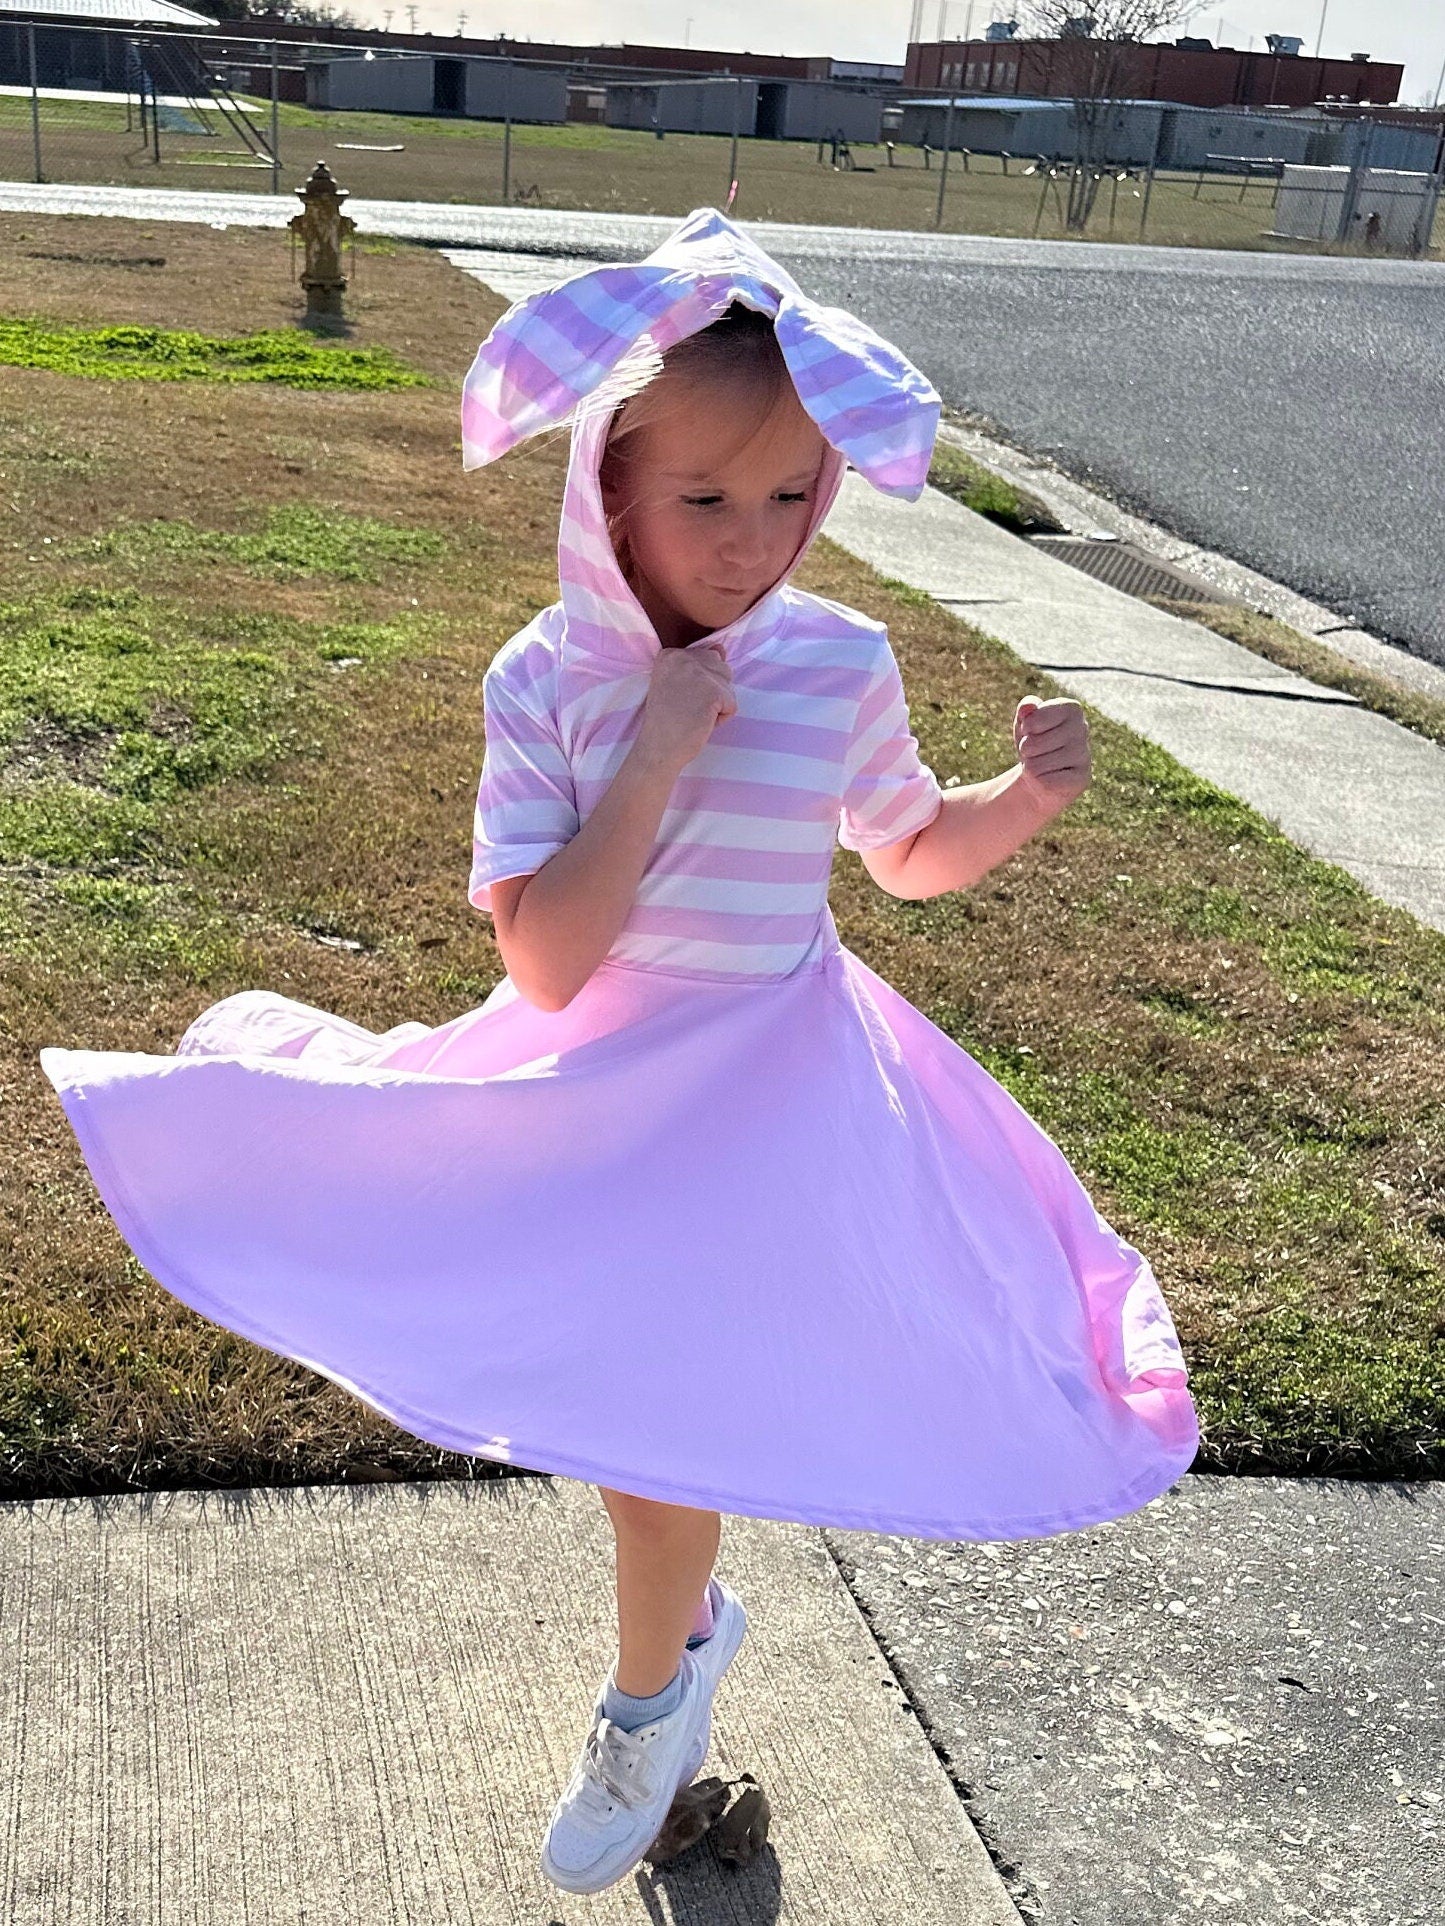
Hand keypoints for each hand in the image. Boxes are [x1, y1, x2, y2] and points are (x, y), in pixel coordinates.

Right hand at [633, 643, 737, 774]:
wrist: (658, 748)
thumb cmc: (666, 721)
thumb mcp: (676, 683)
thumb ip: (698, 663)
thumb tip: (721, 648)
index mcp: (670, 654)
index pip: (706, 659)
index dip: (699, 685)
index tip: (679, 699)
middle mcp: (683, 657)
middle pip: (720, 669)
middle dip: (712, 691)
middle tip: (687, 708)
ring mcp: (699, 673)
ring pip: (727, 685)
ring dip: (717, 704)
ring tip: (694, 715)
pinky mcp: (714, 692)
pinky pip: (732, 705)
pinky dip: (721, 719)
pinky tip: (701, 723)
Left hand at [1013, 696, 1090, 811]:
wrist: (1043, 775)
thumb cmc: (1034, 743)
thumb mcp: (1024, 723)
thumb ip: (1025, 709)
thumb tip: (1028, 707)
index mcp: (1072, 708)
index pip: (1031, 721)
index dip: (1025, 730)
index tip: (1033, 732)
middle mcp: (1083, 729)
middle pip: (1031, 744)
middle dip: (1026, 751)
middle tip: (1037, 752)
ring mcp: (1084, 755)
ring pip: (1035, 766)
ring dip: (1031, 768)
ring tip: (1043, 764)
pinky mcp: (1082, 779)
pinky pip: (1044, 783)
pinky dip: (1039, 782)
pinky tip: (1051, 778)